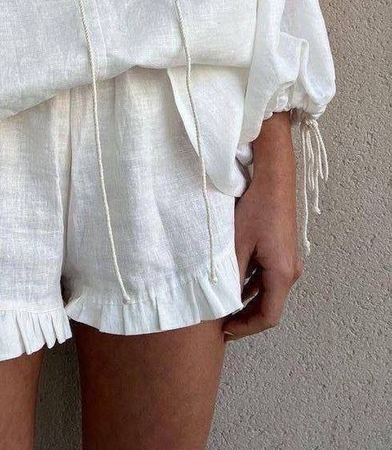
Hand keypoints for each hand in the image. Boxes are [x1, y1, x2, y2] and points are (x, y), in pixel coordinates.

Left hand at [221, 113, 302, 340]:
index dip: (245, 328)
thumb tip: (220, 300)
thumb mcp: (237, 244)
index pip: (268, 317)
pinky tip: (232, 282)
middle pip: (269, 306)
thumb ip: (230, 275)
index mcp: (282, 274)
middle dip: (245, 317)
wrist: (273, 179)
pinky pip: (268, 276)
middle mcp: (290, 271)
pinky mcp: (282, 250)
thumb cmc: (256, 209)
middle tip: (220, 322)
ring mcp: (288, 260)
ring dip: (248, 300)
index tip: (225, 331)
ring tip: (223, 305)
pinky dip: (252, 284)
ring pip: (268, 291)